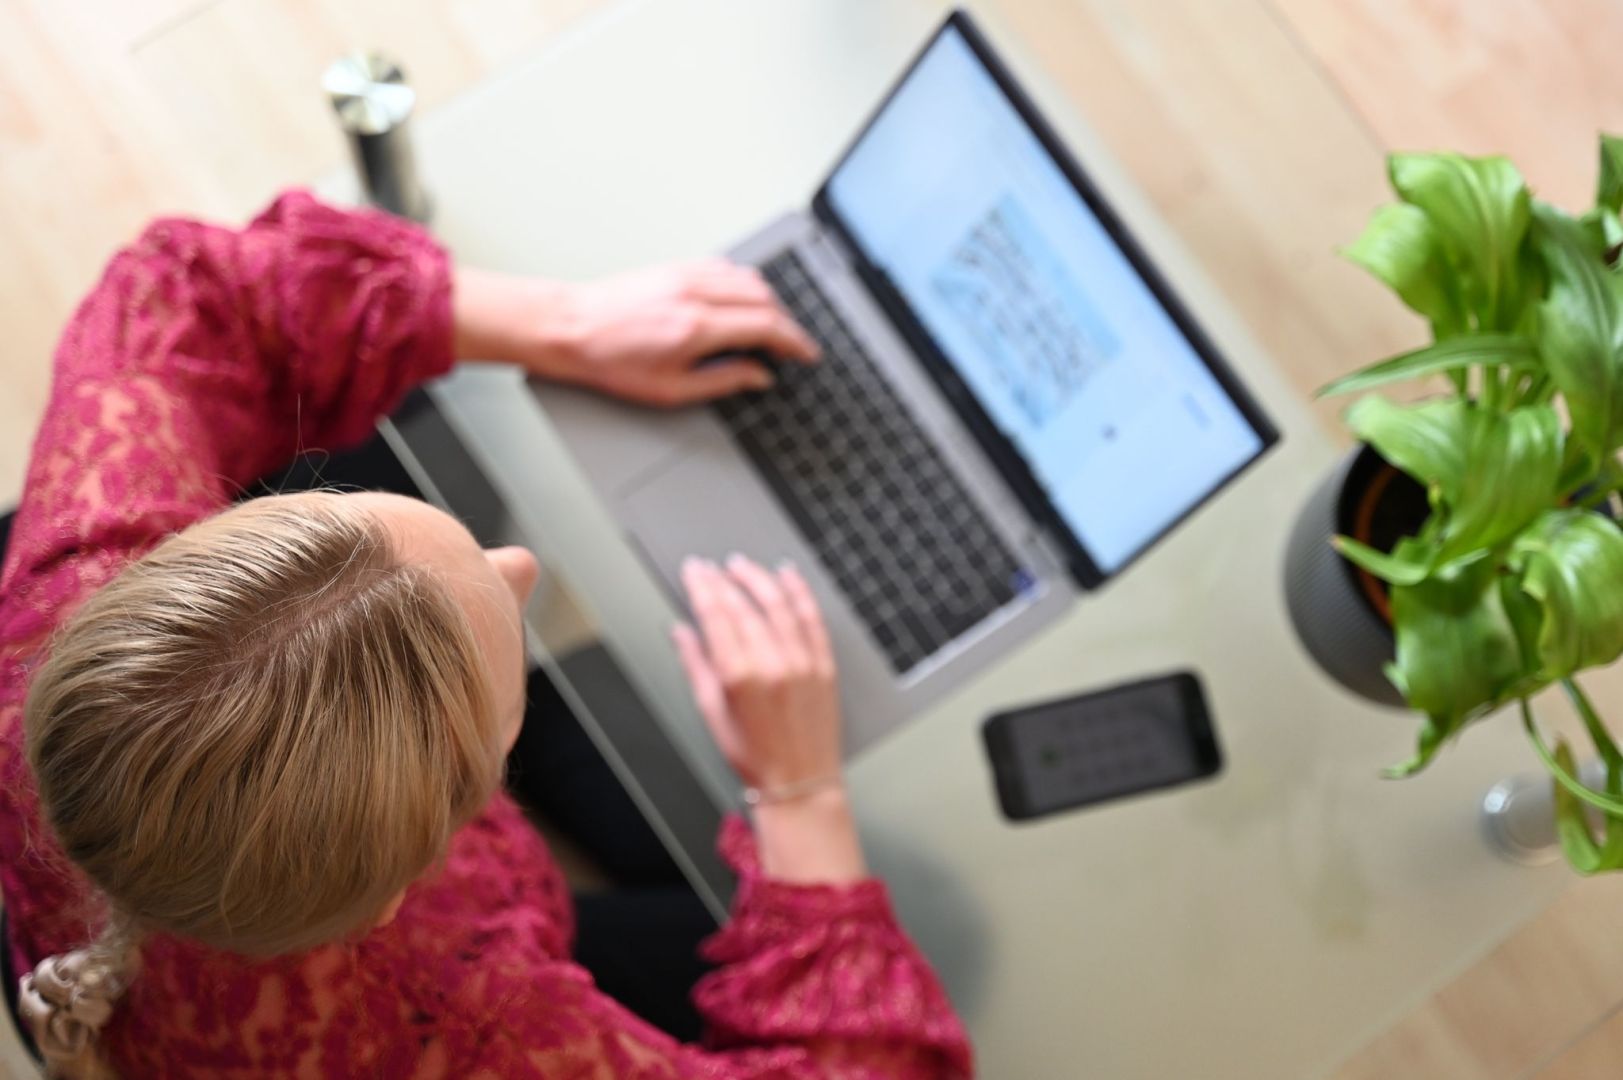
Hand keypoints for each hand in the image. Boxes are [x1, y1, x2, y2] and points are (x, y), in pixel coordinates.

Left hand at [453, 262, 818, 406]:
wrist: (569, 328)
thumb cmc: (609, 362)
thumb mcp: (670, 391)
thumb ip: (722, 382)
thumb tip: (757, 377)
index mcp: (696, 327)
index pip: (766, 325)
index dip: (795, 341)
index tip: (806, 353)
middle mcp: (694, 294)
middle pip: (764, 297)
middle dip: (786, 322)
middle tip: (789, 346)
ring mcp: (684, 275)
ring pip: (747, 278)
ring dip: (767, 301)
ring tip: (768, 328)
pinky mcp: (674, 267)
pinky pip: (724, 267)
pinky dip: (742, 284)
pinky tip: (740, 303)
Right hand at [673, 555, 864, 883]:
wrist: (800, 781)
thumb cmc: (754, 756)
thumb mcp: (713, 714)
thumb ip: (697, 666)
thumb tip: (682, 632)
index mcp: (740, 677)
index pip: (716, 616)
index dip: (702, 587)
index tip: (694, 570)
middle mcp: (774, 664)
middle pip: (744, 606)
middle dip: (723, 580)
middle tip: (710, 566)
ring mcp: (803, 662)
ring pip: (778, 604)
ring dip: (757, 578)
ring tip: (741, 564)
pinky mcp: (825, 664)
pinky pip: (812, 618)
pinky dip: (800, 592)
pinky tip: (788, 575)